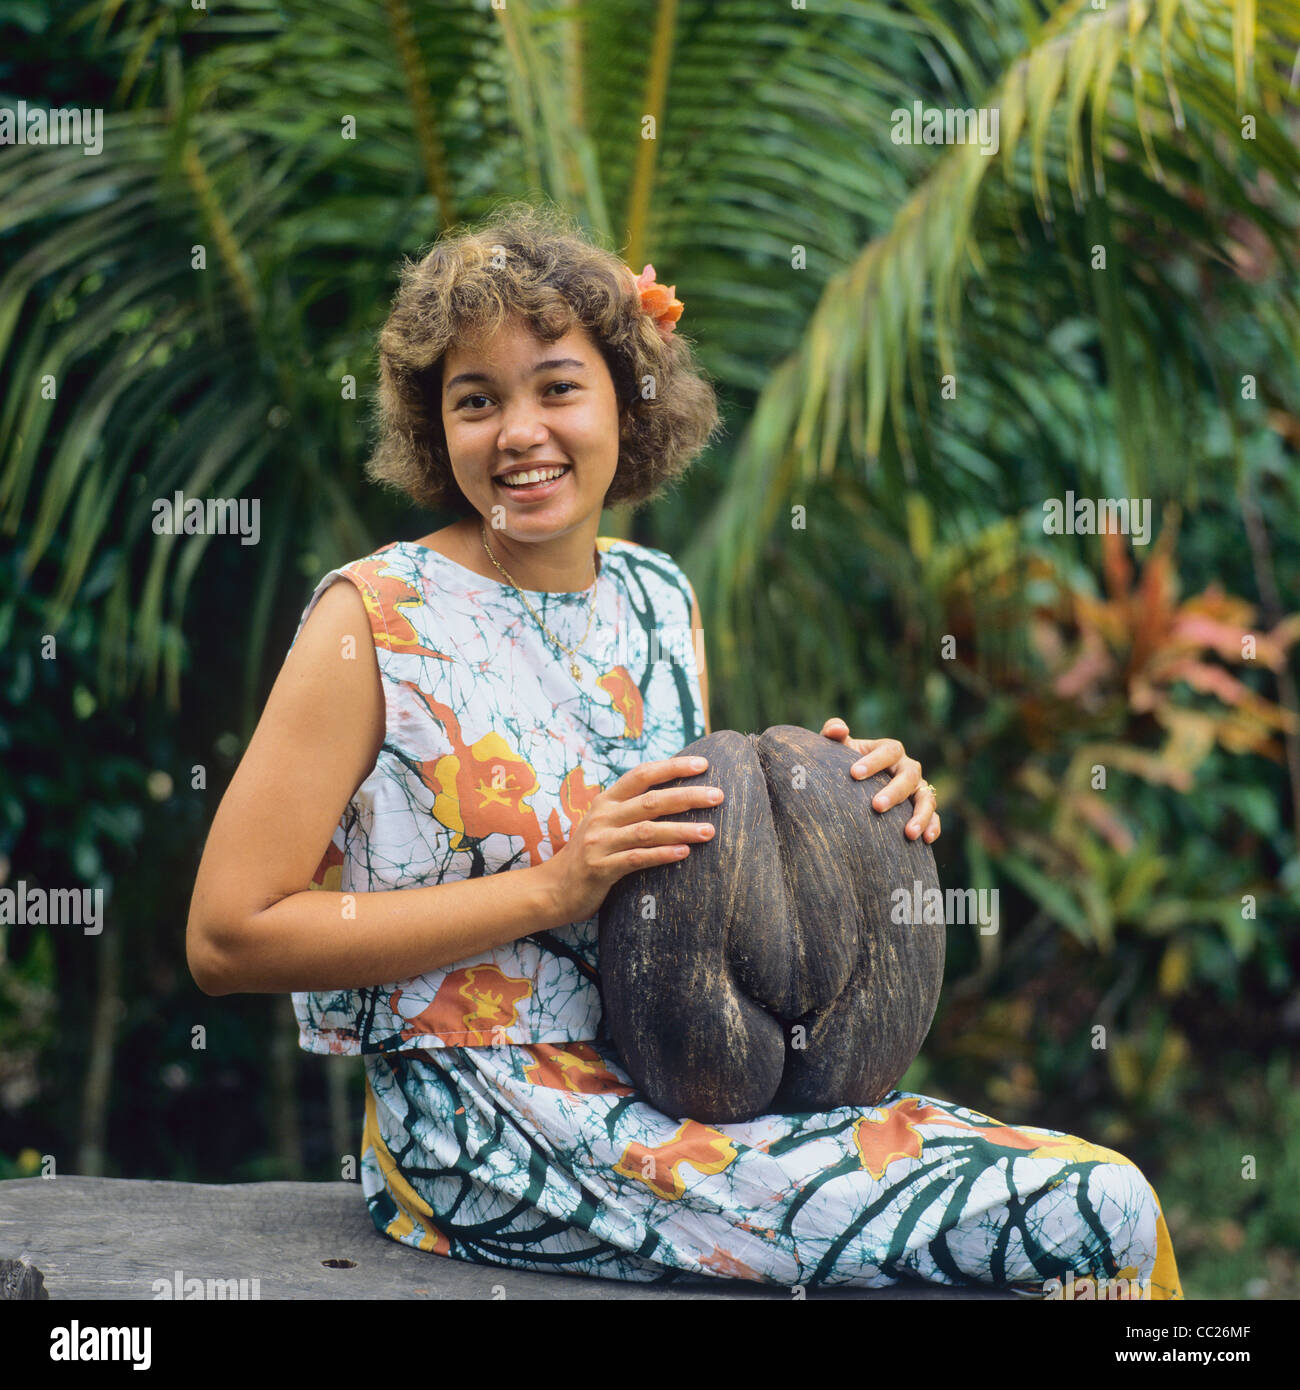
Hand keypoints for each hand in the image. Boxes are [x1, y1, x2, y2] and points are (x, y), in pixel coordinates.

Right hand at [539, 755, 724, 921]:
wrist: (552, 889)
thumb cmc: (590, 855)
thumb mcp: (605, 824)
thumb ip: (631, 809)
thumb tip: (674, 797)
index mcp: (606, 801)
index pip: (642, 775)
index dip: (672, 767)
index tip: (703, 764)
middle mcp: (603, 816)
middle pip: (651, 801)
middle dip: (687, 796)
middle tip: (718, 796)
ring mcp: (600, 842)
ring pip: (647, 830)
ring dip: (681, 829)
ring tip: (710, 831)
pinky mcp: (600, 868)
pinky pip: (636, 859)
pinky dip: (661, 854)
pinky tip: (684, 853)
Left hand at [819, 717, 939, 842]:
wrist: (853, 788)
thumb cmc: (845, 765)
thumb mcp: (838, 750)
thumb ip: (833, 734)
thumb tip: (838, 728)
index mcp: (889, 750)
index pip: (889, 751)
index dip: (874, 761)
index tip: (854, 774)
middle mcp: (907, 768)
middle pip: (909, 776)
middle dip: (895, 791)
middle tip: (876, 806)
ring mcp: (917, 788)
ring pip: (926, 797)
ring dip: (920, 814)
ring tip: (908, 833)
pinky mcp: (922, 809)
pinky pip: (934, 817)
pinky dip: (932, 826)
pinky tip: (925, 840)